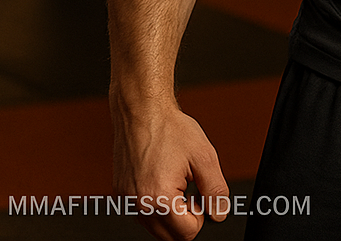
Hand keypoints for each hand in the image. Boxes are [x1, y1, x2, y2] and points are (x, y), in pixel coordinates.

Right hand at [112, 101, 229, 240]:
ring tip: (176, 180)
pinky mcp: (121, 196)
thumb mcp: (204, 156)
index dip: (201, 213)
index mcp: (159, 198)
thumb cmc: (170, 129)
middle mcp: (139, 205)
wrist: (142, 111)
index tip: (200, 192)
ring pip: (156, 228)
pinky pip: (143, 214)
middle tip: (190, 186)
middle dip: (186, 217)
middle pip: (171, 236)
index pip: (188, 233)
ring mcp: (126, 202)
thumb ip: (215, 189)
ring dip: (171, 212)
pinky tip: (162, 179)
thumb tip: (219, 213)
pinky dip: (156, 204)